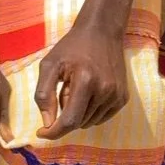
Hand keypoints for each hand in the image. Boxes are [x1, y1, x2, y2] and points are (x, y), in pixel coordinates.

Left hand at [34, 13, 128, 138]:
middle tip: (63, 90)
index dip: (54, 132)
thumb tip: (47, 122)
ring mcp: (117, 95)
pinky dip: (89, 112)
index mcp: (86, 81)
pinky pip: (100, 118)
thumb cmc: (72, 47)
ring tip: (76, 89)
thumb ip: (44, 94)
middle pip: (78, 122)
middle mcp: (105, 91)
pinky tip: (88, 93)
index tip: (41, 132)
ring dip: (77, 113)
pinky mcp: (123, 98)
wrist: (102, 31)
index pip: (70, 120)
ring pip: (89, 122)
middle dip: (65, 114)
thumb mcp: (50, 64)